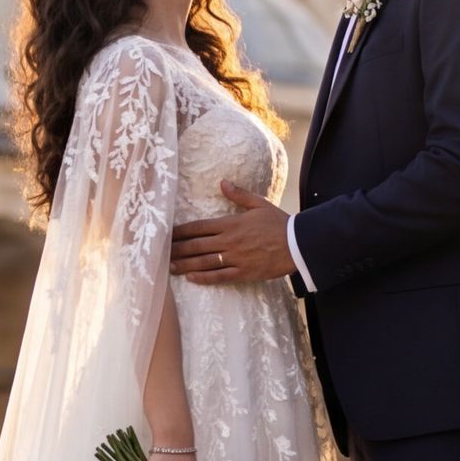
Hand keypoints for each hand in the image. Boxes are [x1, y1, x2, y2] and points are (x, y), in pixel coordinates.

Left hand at [171, 183, 293, 284]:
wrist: (299, 244)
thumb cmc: (279, 222)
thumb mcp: (259, 204)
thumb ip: (239, 195)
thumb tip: (222, 182)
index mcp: (231, 223)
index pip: (199, 227)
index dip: (181, 231)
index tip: (167, 234)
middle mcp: (230, 241)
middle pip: (197, 245)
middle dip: (177, 249)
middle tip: (160, 253)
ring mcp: (236, 258)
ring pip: (204, 262)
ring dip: (185, 264)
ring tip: (169, 267)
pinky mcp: (244, 272)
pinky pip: (220, 276)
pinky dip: (204, 278)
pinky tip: (191, 278)